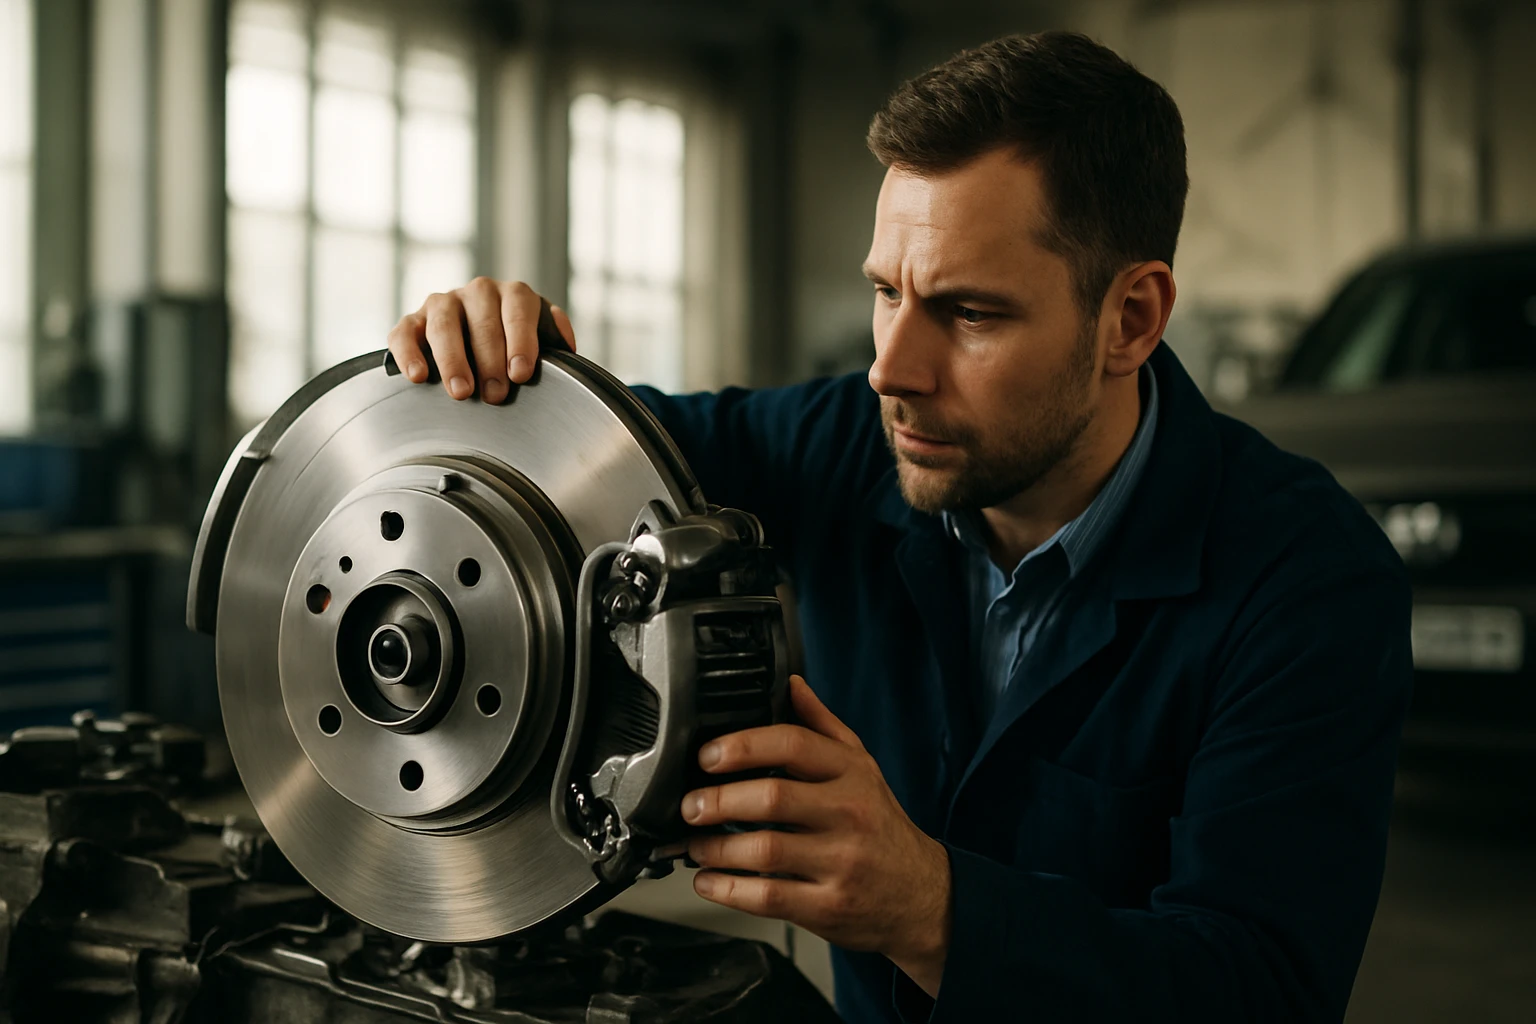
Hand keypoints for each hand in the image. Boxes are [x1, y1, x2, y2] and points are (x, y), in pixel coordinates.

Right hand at [386, 279, 576, 403]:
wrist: (478, 345)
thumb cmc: (515, 348)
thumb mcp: (542, 340)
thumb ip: (554, 338)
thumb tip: (566, 345)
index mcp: (513, 295)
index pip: (518, 309)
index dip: (520, 340)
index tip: (521, 373)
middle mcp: (478, 293)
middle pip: (482, 320)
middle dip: (489, 360)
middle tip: (496, 394)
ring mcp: (443, 304)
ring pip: (443, 323)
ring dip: (452, 359)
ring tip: (461, 392)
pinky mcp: (413, 321)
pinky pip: (404, 332)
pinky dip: (409, 353)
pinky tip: (418, 377)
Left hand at [683, 676, 952, 996]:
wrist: (923, 896)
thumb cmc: (881, 827)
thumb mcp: (863, 768)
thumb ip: (823, 726)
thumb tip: (791, 684)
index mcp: (852, 773)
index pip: (793, 744)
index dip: (742, 746)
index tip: (708, 756)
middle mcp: (849, 814)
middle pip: (772, 797)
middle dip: (718, 800)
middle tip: (691, 805)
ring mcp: (840, 863)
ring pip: (764, 850)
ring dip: (715, 848)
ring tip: (695, 844)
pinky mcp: (828, 907)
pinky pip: (768, 897)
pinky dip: (727, 889)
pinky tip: (709, 880)